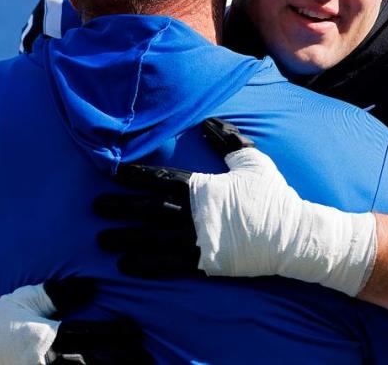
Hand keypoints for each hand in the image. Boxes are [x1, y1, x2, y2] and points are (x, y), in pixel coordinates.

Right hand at [0, 278, 150, 364]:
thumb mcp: (25, 299)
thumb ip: (59, 292)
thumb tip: (92, 285)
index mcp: (45, 337)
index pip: (90, 335)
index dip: (117, 334)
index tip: (137, 330)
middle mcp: (45, 363)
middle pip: (94, 363)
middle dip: (122, 359)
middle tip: (147, 355)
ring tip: (141, 364)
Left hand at [96, 117, 377, 296]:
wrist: (292, 236)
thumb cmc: (272, 195)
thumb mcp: (251, 160)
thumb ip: (226, 140)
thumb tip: (207, 121)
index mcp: (201, 186)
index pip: (159, 178)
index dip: (134, 175)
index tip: (112, 173)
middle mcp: (192, 213)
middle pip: (147, 209)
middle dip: (119, 207)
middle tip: (95, 207)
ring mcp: (196, 240)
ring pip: (150, 238)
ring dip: (124, 238)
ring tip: (101, 240)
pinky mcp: (202, 263)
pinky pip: (166, 265)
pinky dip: (144, 265)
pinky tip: (125, 266)